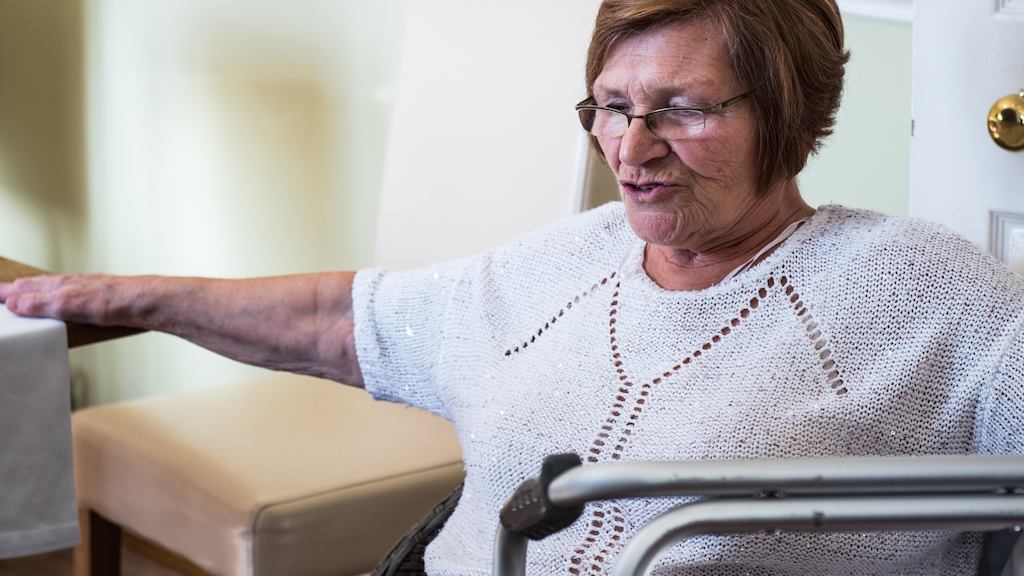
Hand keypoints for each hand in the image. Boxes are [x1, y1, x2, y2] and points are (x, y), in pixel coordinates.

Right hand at [0, 274, 136, 326]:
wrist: (145, 302)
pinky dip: (56, 297)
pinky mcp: (98, 299)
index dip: (8, 291)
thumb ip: (41, 304)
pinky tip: (62, 302)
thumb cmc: (113, 300)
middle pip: (38, 285)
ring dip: (36, 291)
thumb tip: (13, 303)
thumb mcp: (69, 304)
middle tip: (3, 290)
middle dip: (18, 288)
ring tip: (26, 292)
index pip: (25, 288)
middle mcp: (70, 285)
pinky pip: (69, 296)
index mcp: (59, 286)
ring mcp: (84, 290)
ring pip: (53, 289)